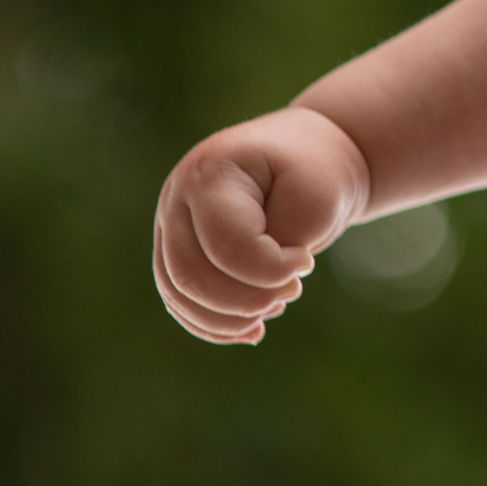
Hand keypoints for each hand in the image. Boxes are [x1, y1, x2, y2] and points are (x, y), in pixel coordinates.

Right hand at [152, 106, 370, 344]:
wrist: (306, 155)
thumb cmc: (316, 172)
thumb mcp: (313, 199)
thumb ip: (281, 246)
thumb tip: (254, 301)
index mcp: (211, 173)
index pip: (226, 247)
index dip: (270, 270)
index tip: (307, 262)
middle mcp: (177, 199)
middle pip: (190, 275)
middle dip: (245, 301)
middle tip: (293, 291)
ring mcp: (170, 225)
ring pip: (178, 294)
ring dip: (229, 318)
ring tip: (276, 307)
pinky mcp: (176, 251)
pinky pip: (181, 301)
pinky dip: (215, 324)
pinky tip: (253, 330)